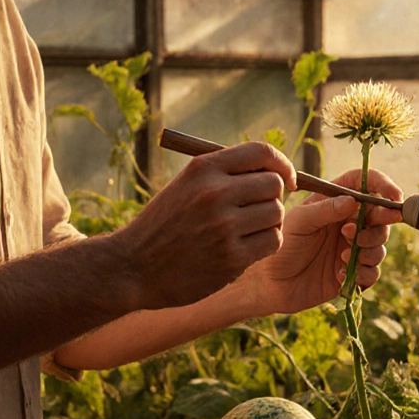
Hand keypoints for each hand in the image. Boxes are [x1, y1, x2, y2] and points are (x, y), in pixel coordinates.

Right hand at [113, 142, 296, 309]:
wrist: (132, 267)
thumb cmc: (164, 225)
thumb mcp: (186, 186)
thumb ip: (225, 175)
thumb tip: (275, 170)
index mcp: (203, 169)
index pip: (261, 152)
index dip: (282, 163)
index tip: (286, 178)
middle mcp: (214, 193)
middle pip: (274, 185)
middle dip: (274, 197)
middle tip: (259, 210)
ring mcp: (223, 226)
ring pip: (276, 214)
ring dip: (270, 223)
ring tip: (248, 231)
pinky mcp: (230, 258)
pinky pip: (272, 242)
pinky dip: (266, 244)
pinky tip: (246, 247)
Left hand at [236, 168, 402, 315]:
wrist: (270, 285)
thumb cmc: (280, 246)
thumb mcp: (299, 222)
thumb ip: (325, 210)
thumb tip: (354, 201)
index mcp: (335, 203)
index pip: (366, 185)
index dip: (383, 186)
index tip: (394, 197)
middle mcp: (348, 223)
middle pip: (381, 218)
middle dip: (378, 226)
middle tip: (354, 236)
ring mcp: (352, 248)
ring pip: (380, 246)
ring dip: (369, 251)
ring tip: (343, 257)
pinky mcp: (353, 273)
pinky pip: (373, 272)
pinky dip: (363, 273)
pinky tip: (338, 275)